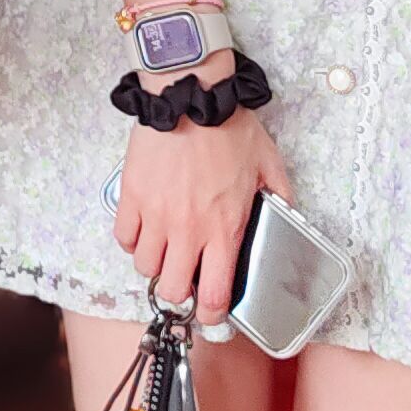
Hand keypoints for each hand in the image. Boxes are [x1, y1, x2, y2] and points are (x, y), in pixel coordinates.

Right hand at [112, 102, 273, 321]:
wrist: (191, 96)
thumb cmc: (230, 127)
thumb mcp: (269, 163)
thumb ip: (280, 194)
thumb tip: (287, 213)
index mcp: (224, 228)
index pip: (213, 295)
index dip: (211, 315)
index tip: (211, 311)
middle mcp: (187, 230)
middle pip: (171, 291)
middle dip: (179, 293)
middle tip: (184, 278)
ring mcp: (155, 215)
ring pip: (144, 267)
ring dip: (155, 264)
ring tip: (165, 248)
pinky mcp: (132, 197)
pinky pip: (123, 237)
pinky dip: (132, 239)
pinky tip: (145, 226)